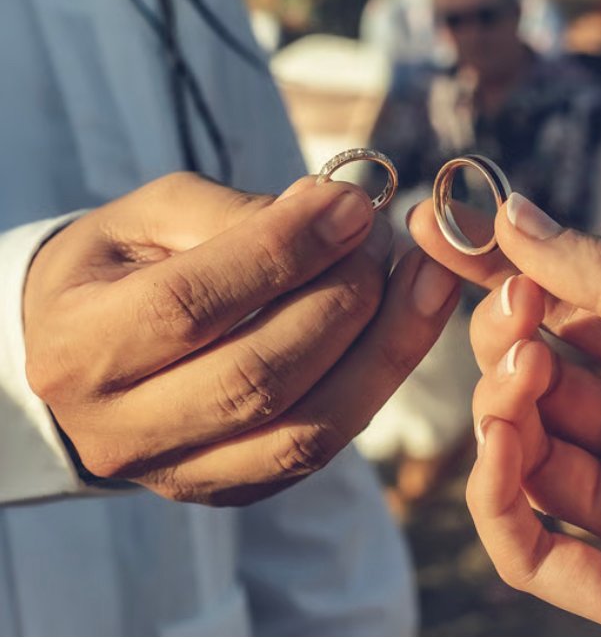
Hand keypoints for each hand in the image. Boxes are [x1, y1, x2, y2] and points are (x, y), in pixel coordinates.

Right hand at [24, 173, 458, 504]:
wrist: (86, 353)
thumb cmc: (118, 270)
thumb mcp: (149, 219)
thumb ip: (234, 212)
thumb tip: (333, 211)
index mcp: (80, 348)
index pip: (192, 304)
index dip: (284, 252)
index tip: (352, 205)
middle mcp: (122, 430)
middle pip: (258, 376)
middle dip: (343, 299)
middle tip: (385, 239)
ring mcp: (180, 473)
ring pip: (303, 431)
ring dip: (383, 351)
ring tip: (424, 282)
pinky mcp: (230, 489)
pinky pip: (317, 451)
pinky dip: (371, 388)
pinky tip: (403, 331)